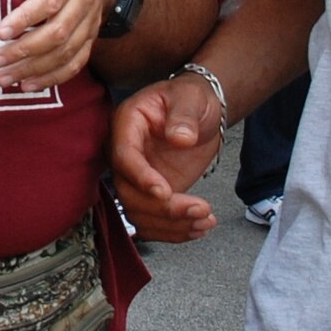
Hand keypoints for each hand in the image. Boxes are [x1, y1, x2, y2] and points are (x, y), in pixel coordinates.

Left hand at [0, 0, 118, 91]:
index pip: (49, 1)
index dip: (25, 19)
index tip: (0, 32)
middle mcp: (83, 1)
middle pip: (58, 32)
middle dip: (24, 50)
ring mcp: (90, 22)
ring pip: (66, 52)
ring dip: (35, 69)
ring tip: (5, 78)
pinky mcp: (90, 38)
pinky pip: (76, 63)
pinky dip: (53, 78)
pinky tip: (29, 84)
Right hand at [111, 74, 223, 239]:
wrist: (199, 112)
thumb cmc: (191, 98)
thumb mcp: (190, 98)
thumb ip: (184, 116)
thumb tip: (180, 138)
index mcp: (126, 124)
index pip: (124, 156)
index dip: (141, 177)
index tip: (165, 192)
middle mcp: (125, 155)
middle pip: (129, 193)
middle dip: (164, 208)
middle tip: (201, 208)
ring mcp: (137, 178)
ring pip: (140, 214)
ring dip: (172, 225)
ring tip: (206, 220)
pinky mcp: (152, 195)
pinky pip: (154, 221)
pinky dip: (175, 231)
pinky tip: (200, 228)